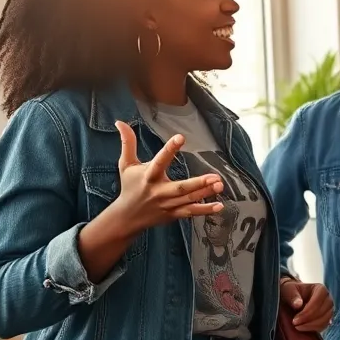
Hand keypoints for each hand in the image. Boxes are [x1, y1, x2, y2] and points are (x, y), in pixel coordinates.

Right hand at [106, 120, 225, 236]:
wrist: (126, 217)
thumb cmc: (129, 187)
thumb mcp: (126, 165)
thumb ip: (127, 143)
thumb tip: (120, 122)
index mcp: (148, 176)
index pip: (160, 161)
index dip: (169, 149)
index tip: (181, 137)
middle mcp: (159, 191)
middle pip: (180, 188)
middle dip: (198, 183)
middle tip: (215, 176)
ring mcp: (168, 204)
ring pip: (189, 199)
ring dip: (206, 193)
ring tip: (220, 184)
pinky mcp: (174, 213)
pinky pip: (191, 212)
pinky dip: (205, 210)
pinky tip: (219, 205)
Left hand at [280, 278, 334, 331]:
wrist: (292, 298)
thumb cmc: (290, 292)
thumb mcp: (288, 290)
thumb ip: (292, 296)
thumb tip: (298, 304)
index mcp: (320, 289)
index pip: (318, 300)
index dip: (308, 312)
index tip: (295, 320)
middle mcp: (327, 298)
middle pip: (324, 311)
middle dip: (309, 320)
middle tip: (295, 324)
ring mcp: (328, 309)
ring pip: (325, 320)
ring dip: (311, 326)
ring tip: (298, 327)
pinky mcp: (326, 318)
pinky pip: (323, 326)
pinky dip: (314, 329)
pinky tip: (303, 328)